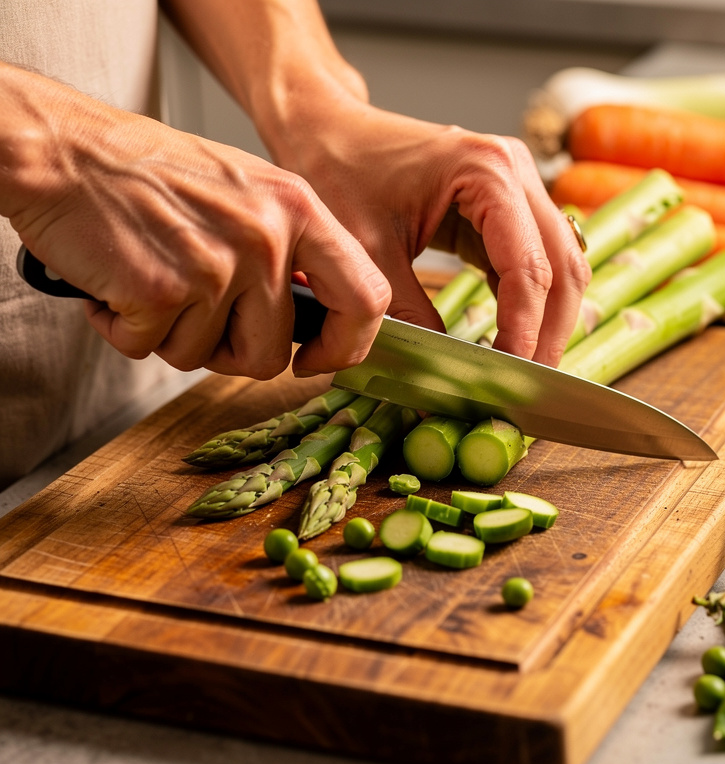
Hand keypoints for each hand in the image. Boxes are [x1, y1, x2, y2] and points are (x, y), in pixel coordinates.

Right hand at [2, 64, 389, 378]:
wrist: (63, 148)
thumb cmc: (151, 173)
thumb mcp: (248, 191)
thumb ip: (290, 250)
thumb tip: (321, 319)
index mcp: (298, 209)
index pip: (365, 297)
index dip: (348, 346)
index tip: (318, 359)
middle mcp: (265, 237)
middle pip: (272, 353)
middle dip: (229, 353)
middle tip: (196, 316)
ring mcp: (215, 265)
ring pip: (206, 358)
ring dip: (171, 335)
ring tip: (151, 280)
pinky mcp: (160, 289)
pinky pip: (150, 349)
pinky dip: (124, 328)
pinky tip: (116, 283)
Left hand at [266, 100, 590, 366]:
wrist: (329, 128)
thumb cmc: (340, 170)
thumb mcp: (366, 250)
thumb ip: (407, 313)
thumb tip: (442, 373)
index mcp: (486, 171)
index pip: (529, 267)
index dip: (525, 330)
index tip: (510, 378)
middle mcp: (516, 171)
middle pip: (563, 267)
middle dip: (549, 332)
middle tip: (529, 388)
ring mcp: (518, 185)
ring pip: (562, 266)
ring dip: (549, 320)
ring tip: (525, 370)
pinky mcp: (509, 205)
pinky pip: (537, 261)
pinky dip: (531, 304)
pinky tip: (512, 340)